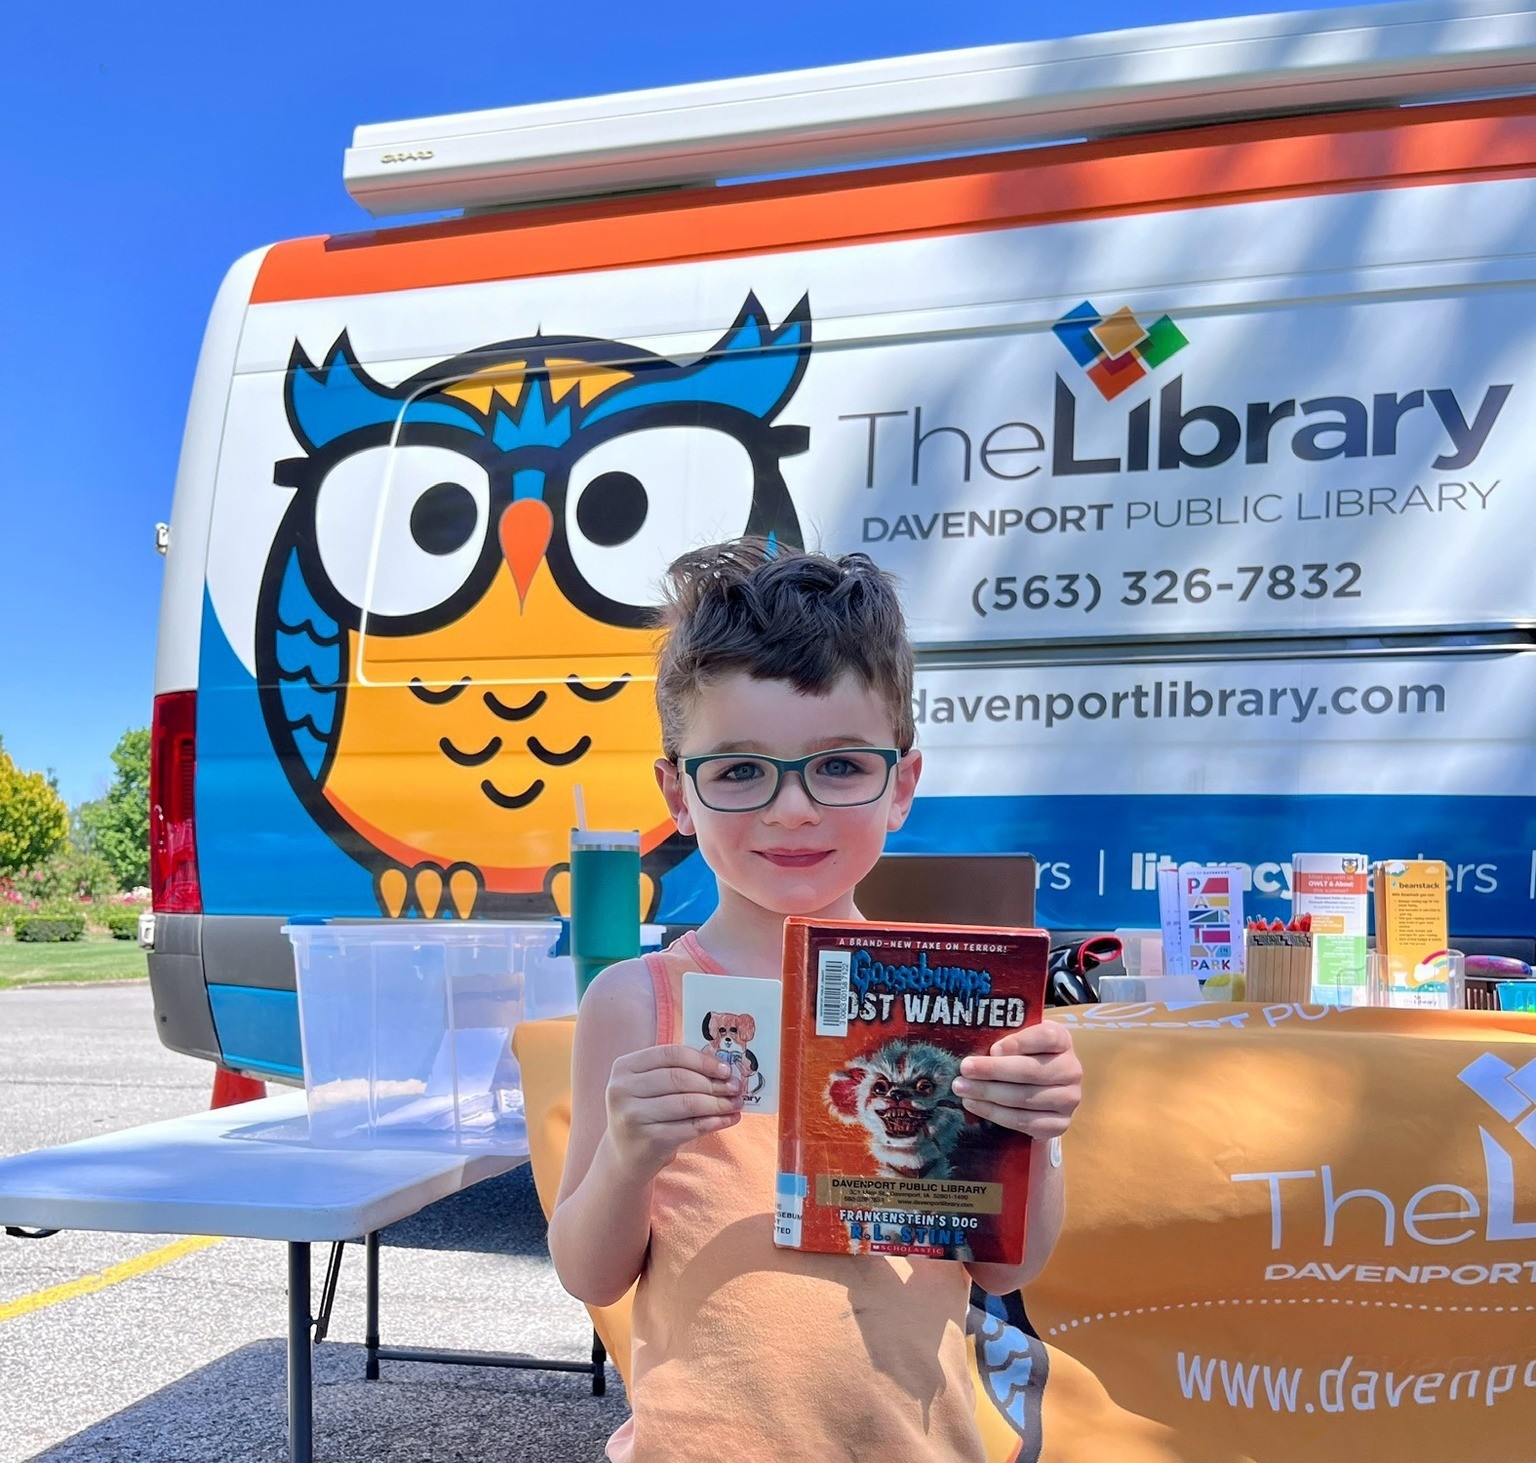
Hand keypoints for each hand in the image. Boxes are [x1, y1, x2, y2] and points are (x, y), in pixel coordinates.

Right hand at [604, 1044, 744, 1179]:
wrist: (625, 1156)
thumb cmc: (645, 1113)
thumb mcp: (649, 1086)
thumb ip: (678, 1071)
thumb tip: (723, 1068)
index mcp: (624, 1067)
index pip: (670, 1054)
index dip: (702, 1060)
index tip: (726, 1068)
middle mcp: (622, 1089)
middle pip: (679, 1078)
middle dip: (713, 1082)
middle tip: (736, 1087)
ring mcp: (633, 1116)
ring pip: (687, 1103)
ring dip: (718, 1103)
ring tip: (736, 1104)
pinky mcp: (648, 1140)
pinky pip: (689, 1127)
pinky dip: (713, 1122)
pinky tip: (727, 1120)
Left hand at [950, 1021, 1080, 1139]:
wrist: (1043, 1091)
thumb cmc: (1024, 1057)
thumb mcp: (1020, 1040)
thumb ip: (1005, 1039)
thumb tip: (977, 1046)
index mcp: (1062, 1040)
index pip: (1046, 1037)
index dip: (1019, 1043)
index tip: (993, 1049)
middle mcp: (1071, 1069)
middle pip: (1030, 1070)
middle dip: (992, 1070)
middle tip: (964, 1069)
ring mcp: (1069, 1099)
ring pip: (1024, 1098)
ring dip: (988, 1094)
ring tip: (962, 1089)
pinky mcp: (1060, 1124)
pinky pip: (1024, 1122)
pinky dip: (996, 1114)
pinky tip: (976, 1105)